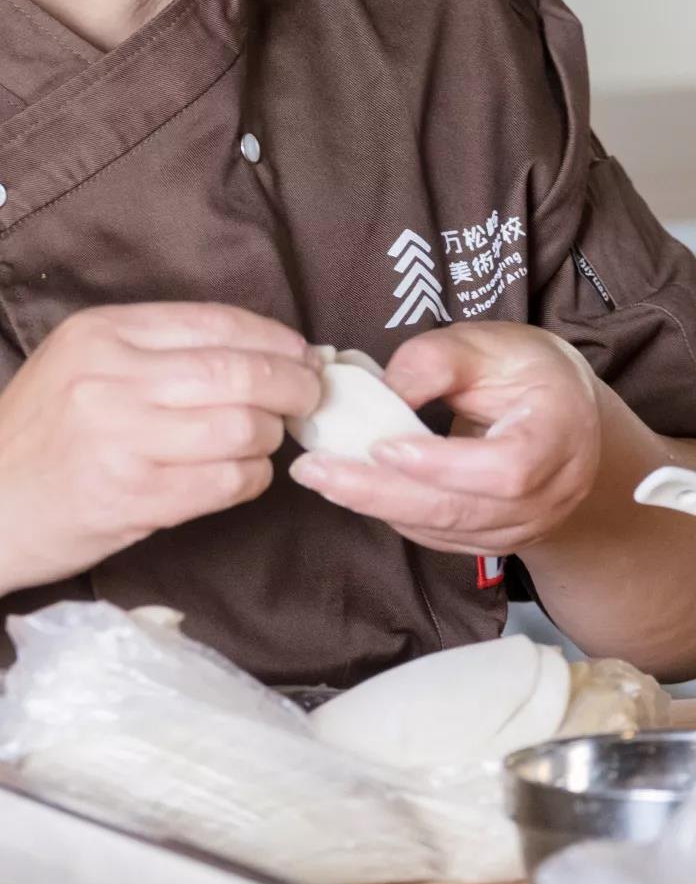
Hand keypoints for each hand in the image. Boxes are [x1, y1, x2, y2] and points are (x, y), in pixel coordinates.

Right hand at [0, 302, 322, 594]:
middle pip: (239, 372)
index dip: (275, 339)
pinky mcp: (132, 498)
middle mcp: (109, 377)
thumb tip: (261, 349)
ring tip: (263, 441)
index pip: (215, 322)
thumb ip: (155, 351)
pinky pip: (225, 482)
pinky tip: (241, 476)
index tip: (303, 354)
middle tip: (311, 397)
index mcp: (101, 333)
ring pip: (241, 427)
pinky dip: (250, 479)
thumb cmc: (35, 436)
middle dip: (293, 385)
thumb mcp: (78, 363)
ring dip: (268, 437)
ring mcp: (120, 440)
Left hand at [289, 323, 601, 553]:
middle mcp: (550, 493)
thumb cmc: (526, 370)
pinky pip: (438, 536)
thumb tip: (378, 390)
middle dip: (383, 493)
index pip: (506, 468)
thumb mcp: (488, 343)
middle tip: (316, 470)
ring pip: (444, 530)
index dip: (444, 465)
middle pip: (463, 510)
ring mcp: (525, 526)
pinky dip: (392, 512)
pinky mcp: (496, 540)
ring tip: (319, 475)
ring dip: (376, 505)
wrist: (568, 415)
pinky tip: (351, 487)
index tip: (383, 447)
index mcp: (559, 436)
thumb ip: (436, 360)